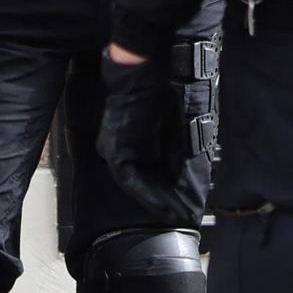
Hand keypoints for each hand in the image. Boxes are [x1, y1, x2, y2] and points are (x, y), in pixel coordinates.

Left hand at [97, 46, 196, 223]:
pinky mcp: (114, 150)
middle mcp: (114, 147)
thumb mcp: (169, 130)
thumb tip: (176, 177)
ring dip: (156, 201)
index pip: (143, 173)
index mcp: (125, 141)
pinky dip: (147, 193)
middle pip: (138, 182)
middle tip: (180, 218)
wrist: (143, 74)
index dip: (161, 191)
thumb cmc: (156, 95)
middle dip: (161, 202)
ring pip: (134, 184)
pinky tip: (164, 205)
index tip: (178, 207)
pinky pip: (129, 179)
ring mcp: (112, 149)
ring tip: (175, 216)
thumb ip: (171, 154)